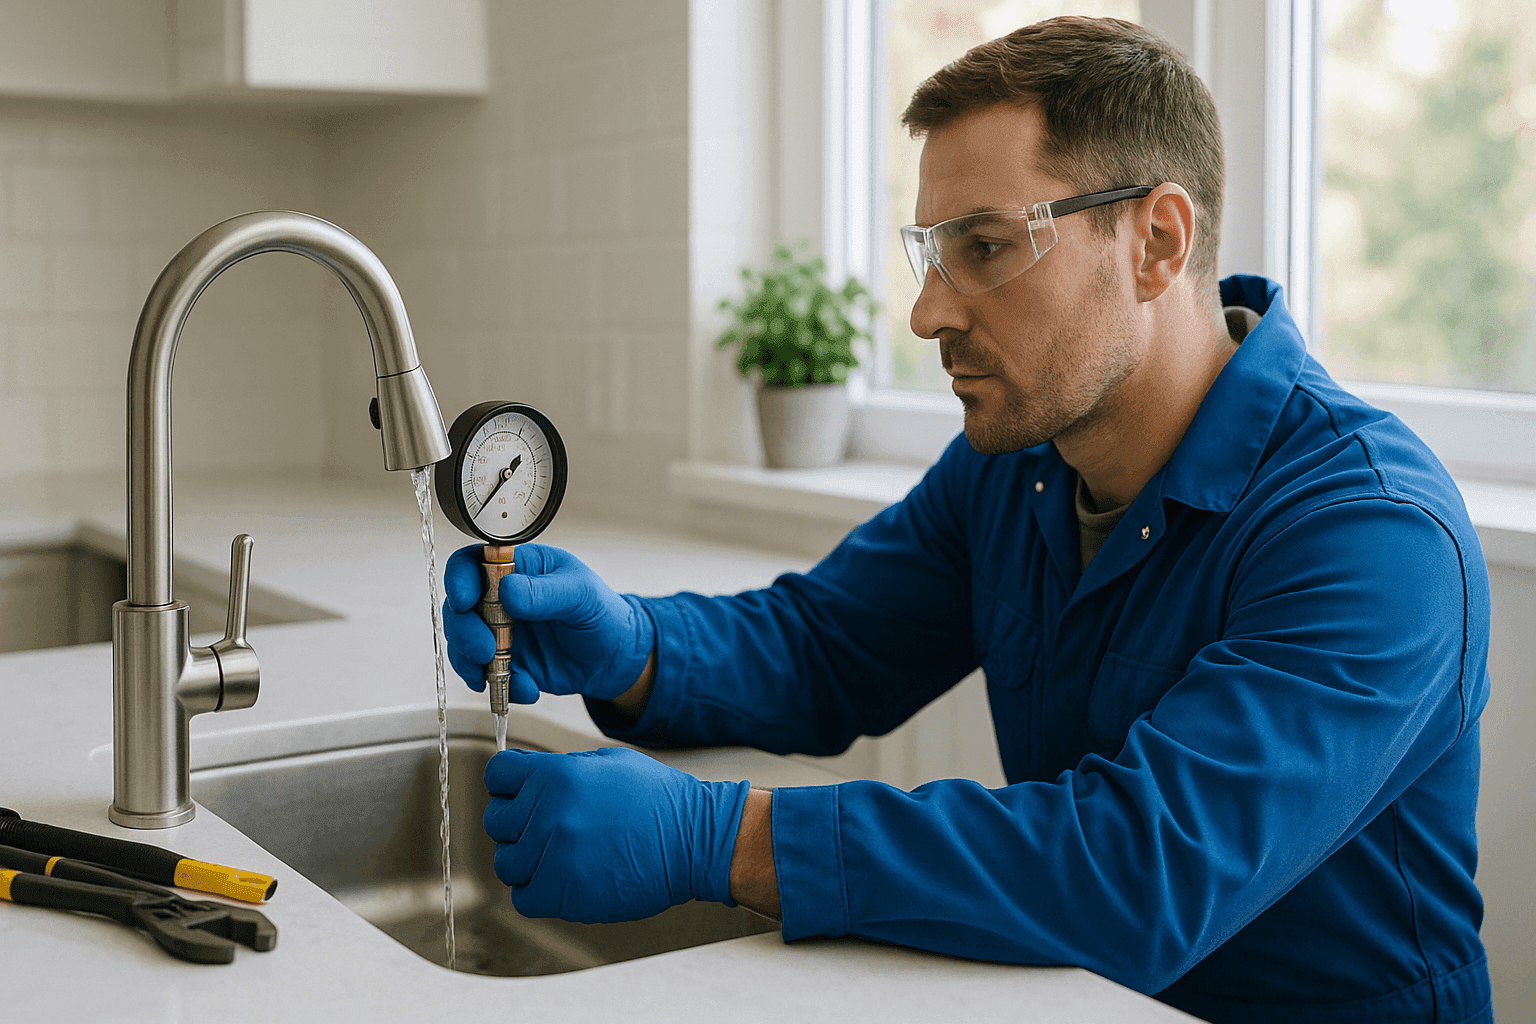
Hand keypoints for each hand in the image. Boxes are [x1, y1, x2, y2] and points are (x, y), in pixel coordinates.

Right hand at [442, 544, 654, 702]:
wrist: (616, 658)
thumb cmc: (601, 612)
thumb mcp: (581, 593)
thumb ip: (545, 592)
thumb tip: (507, 590)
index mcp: (517, 568)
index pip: (472, 564)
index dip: (459, 579)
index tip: (464, 599)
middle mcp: (500, 600)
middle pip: (458, 610)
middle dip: (464, 632)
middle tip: (484, 649)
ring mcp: (499, 634)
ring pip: (462, 646)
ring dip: (472, 664)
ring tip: (502, 674)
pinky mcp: (505, 664)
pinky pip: (485, 677)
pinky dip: (500, 687)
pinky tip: (528, 688)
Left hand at [483, 746, 748, 922]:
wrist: (692, 840)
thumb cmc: (657, 801)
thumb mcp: (607, 762)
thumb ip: (560, 768)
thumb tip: (527, 774)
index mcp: (557, 776)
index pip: (497, 775)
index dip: (507, 784)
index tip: (516, 794)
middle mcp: (549, 814)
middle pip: (496, 820)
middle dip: (517, 823)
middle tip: (546, 827)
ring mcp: (554, 856)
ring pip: (506, 862)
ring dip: (527, 860)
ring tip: (559, 854)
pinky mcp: (563, 894)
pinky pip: (523, 897)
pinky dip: (537, 891)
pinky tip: (563, 877)